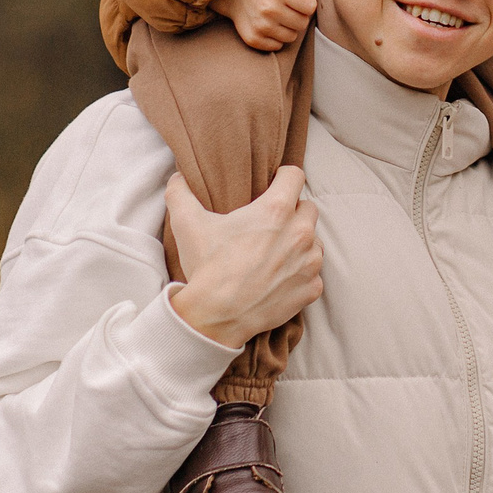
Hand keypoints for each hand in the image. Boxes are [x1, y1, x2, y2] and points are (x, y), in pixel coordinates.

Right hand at [166, 168, 323, 351]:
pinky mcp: (311, 288)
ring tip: (275, 253)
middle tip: (271, 224)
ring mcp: (310, 262)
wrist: (216, 316)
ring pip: (315, 241)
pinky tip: (280, 278)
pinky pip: (314, 274)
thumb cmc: (206, 267)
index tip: (275, 184)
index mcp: (276, 210)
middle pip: (308, 208)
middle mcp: (300, 232)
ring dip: (300, 243)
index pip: (295, 176)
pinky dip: (301, 274)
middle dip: (293, 211)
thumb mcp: (187, 223)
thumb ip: (181, 192)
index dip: (283, 177)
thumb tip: (177, 176)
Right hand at [211, 0, 317, 50]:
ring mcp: (260, 26)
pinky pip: (278, 46)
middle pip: (303, 23)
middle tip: (286, 8)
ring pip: (292, 37)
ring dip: (288, 28)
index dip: (307, 2)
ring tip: (277, 16)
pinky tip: (268, 25)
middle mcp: (269, 9)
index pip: (311, 6)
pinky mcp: (253, 38)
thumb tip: (311, 0)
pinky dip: (276, 38)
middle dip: (298, 16)